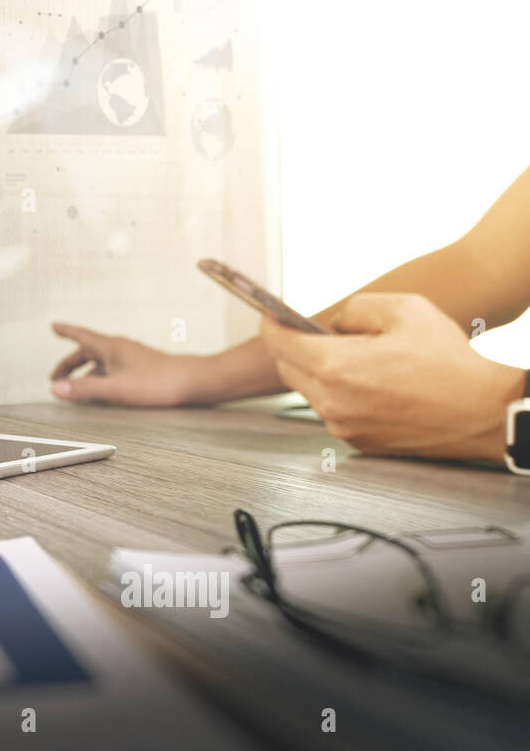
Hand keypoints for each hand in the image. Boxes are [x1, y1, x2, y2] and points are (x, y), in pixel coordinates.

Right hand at [49, 323, 200, 405]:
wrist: (193, 382)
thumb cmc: (159, 383)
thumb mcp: (115, 389)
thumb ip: (85, 389)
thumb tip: (56, 389)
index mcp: (111, 347)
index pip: (82, 336)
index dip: (66, 331)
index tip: (54, 326)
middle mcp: (121, 349)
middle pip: (88, 352)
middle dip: (70, 363)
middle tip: (56, 376)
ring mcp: (132, 358)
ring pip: (101, 362)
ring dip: (85, 372)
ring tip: (75, 387)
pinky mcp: (142, 369)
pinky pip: (113, 370)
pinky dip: (101, 378)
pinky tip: (104, 391)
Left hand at [259, 293, 524, 460]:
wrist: (483, 412)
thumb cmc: (449, 363)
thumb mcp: (404, 310)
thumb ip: (356, 308)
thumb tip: (334, 323)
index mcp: (335, 367)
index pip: (280, 343)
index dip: (271, 325)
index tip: (269, 317)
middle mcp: (331, 402)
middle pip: (288, 370)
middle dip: (295, 349)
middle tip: (315, 334)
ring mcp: (342, 425)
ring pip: (311, 392)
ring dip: (321, 373)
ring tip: (357, 358)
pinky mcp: (357, 442)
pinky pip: (334, 411)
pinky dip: (341, 394)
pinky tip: (371, 383)